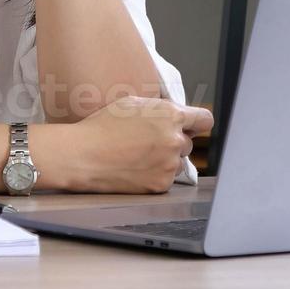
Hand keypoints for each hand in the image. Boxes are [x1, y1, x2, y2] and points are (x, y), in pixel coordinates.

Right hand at [45, 96, 212, 193]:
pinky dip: (156, 174)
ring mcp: (169, 164)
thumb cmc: (103, 126)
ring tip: (140, 156)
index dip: (198, 123)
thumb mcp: (133, 104)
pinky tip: (136, 168)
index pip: (205, 120)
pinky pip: (167, 178)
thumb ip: (161, 109)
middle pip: (188, 142)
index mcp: (171, 115)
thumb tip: (176, 116)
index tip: (193, 126)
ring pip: (178, 162)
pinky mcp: (160, 184)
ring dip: (166, 160)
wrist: (84, 155)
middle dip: (173, 141)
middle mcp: (174, 140)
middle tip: (149, 142)